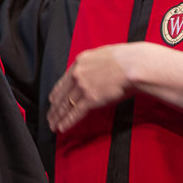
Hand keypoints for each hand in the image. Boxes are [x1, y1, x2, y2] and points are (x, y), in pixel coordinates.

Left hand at [47, 42, 182, 132]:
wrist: (133, 64)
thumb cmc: (126, 59)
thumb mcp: (104, 55)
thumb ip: (94, 64)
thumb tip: (96, 70)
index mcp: (80, 62)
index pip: (63, 81)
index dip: (57, 93)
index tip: (52, 100)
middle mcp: (78, 74)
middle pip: (61, 95)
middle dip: (54, 108)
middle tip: (49, 116)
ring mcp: (83, 87)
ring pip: (65, 105)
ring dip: (57, 117)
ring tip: (53, 124)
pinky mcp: (91, 99)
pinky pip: (75, 113)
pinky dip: (67, 121)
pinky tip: (61, 127)